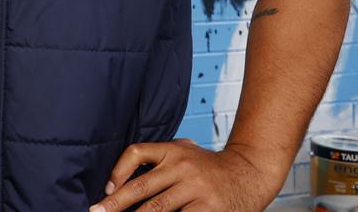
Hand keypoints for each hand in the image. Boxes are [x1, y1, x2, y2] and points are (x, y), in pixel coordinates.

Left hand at [90, 139, 279, 211]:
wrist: (250, 173)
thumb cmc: (210, 167)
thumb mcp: (185, 152)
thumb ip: (159, 159)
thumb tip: (118, 180)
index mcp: (173, 151)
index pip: (136, 153)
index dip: (117, 171)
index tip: (106, 190)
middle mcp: (182, 167)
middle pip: (141, 186)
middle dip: (115, 204)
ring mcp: (196, 189)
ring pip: (157, 208)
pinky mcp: (209, 209)